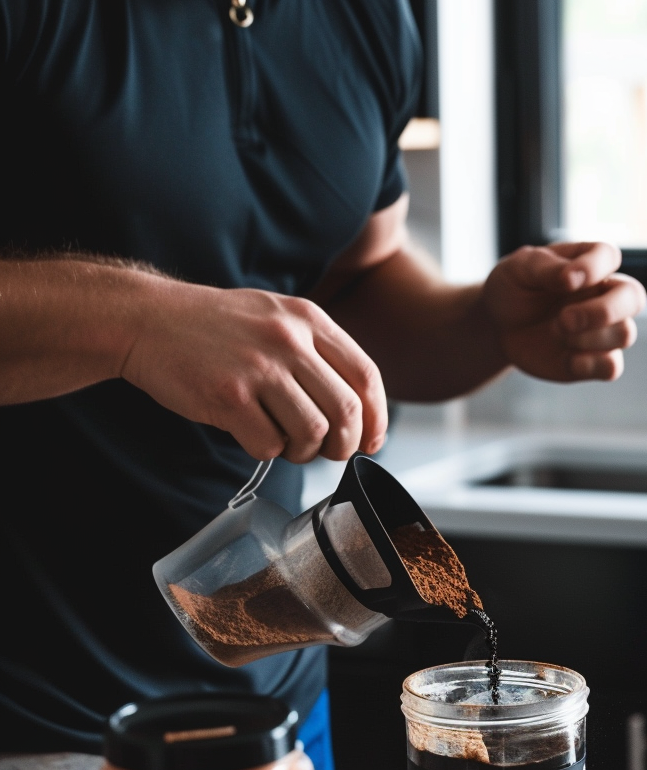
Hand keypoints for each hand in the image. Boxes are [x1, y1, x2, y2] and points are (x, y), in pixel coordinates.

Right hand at [121, 280, 387, 462]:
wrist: (148, 319)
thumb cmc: (211, 326)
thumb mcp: (274, 318)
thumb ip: (314, 352)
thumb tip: (354, 407)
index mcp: (307, 319)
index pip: (366, 375)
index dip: (376, 417)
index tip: (370, 440)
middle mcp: (289, 340)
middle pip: (346, 411)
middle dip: (343, 444)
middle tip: (326, 451)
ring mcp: (259, 368)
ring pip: (312, 432)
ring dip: (303, 451)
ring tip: (284, 442)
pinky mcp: (229, 396)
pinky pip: (269, 444)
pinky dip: (266, 451)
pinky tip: (251, 435)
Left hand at [477, 242, 645, 382]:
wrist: (500, 326)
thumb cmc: (515, 288)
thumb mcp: (519, 268)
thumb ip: (546, 268)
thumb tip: (572, 278)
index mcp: (589, 263)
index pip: (609, 256)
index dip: (594, 268)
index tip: (566, 281)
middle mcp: (604, 294)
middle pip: (634, 298)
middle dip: (605, 310)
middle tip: (564, 319)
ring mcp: (601, 329)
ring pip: (625, 334)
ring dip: (590, 338)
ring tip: (556, 332)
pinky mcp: (592, 360)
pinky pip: (611, 367)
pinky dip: (592, 365)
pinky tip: (567, 360)